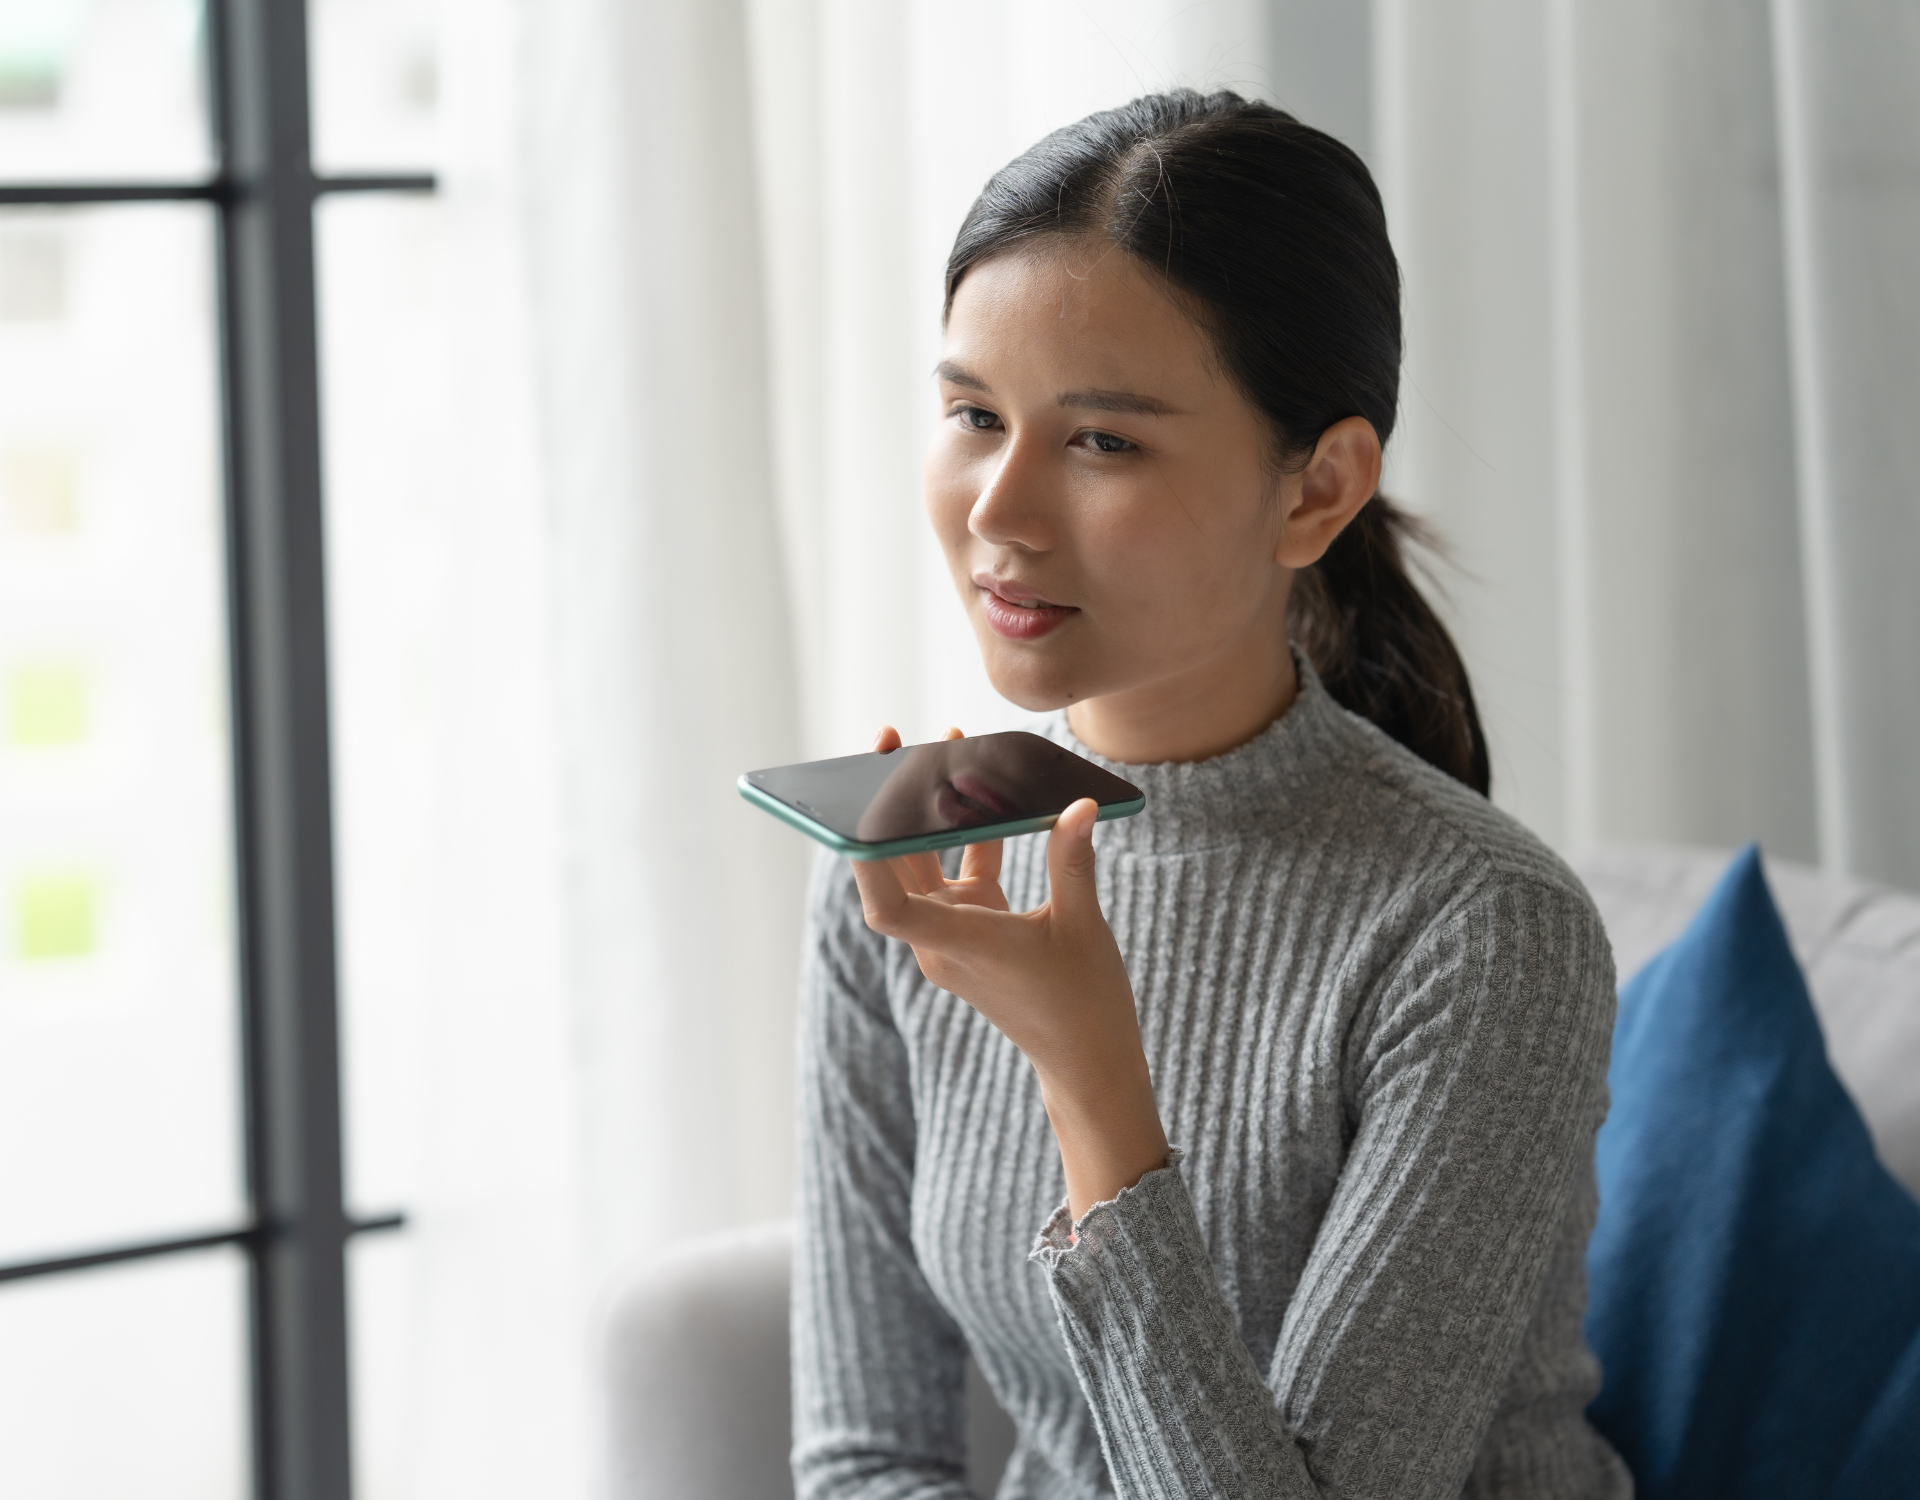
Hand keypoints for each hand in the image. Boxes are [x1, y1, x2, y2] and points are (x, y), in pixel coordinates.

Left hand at [853, 725, 1169, 1219]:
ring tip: (944, 748)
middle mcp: (942, 941)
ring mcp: (955, 934)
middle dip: (891, 804)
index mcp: (960, 946)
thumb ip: (1072, 862)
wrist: (1089, 1063)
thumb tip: (1077, 804)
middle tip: (894, 741)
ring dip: (929, 812)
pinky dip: (968, 837)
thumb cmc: (1085, 1006)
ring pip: (923, 863)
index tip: (862, 802)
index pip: (888, 905)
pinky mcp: (974, 930)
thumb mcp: (1083, 928)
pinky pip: (958, 873)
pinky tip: (986, 792)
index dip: (866, 856)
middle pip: (894, 866)